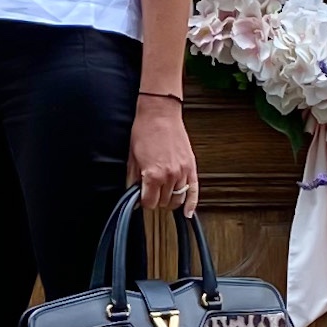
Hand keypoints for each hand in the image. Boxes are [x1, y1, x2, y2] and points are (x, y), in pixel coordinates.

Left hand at [130, 97, 198, 213]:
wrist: (159, 113)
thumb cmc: (145, 131)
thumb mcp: (132, 157)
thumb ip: (132, 180)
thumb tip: (132, 194)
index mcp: (153, 174)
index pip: (149, 203)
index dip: (143, 201)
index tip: (141, 197)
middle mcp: (170, 176)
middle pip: (163, 202)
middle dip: (155, 199)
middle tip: (151, 191)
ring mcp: (183, 172)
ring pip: (177, 199)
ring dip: (169, 200)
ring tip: (163, 193)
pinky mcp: (191, 167)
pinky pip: (194, 191)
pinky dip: (191, 204)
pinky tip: (187, 212)